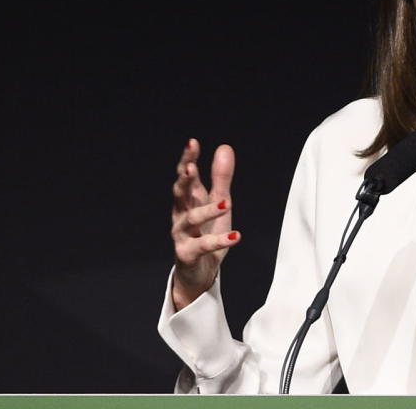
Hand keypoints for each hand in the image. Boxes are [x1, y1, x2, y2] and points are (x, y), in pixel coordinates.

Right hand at [170, 138, 240, 310]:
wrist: (198, 271)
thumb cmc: (207, 232)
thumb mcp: (218, 201)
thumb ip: (220, 177)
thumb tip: (224, 147)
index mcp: (189, 199)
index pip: (185, 176)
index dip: (187, 159)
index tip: (192, 143)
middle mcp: (181, 215)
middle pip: (179, 194)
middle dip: (184, 180)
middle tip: (191, 168)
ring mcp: (182, 235)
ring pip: (191, 220)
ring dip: (208, 210)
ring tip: (226, 203)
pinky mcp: (188, 254)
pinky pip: (203, 246)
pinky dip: (219, 240)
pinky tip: (236, 236)